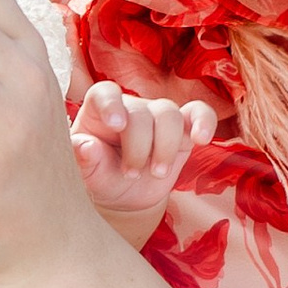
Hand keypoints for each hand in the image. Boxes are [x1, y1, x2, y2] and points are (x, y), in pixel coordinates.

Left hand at [71, 81, 215, 244]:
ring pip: (168, 113)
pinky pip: (199, 113)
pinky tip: (201, 139)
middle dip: (139, 147)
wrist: (126, 194)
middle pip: (141, 111)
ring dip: (166, 146)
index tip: (116, 124)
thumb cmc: (101, 177)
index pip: (105, 93)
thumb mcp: (87, 175)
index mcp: (98, 112)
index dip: (111, 105)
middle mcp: (130, 108)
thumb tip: (86, 146)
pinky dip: (204, 122)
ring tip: (157, 172)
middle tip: (131, 174)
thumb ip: (83, 161)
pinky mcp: (182, 129)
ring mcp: (157, 116)